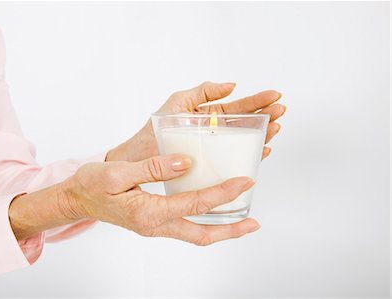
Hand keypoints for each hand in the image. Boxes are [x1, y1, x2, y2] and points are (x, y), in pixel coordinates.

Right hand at [60, 154, 259, 245]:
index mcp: (148, 212)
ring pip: (196, 235)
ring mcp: (155, 227)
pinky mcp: (154, 222)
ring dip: (221, 230)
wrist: (77, 199)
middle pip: (202, 235)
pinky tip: (213, 209)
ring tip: (243, 221)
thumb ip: (153, 167)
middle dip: (231, 231)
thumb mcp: (119, 172)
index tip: (245, 180)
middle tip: (254, 223)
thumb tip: (185, 162)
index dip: (223, 192)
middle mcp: (155, 225)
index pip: (195, 204)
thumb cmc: (92, 185)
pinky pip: (186, 227)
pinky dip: (205, 222)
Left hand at [106, 81, 285, 161]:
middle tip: (281, 111)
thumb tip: (231, 85)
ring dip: (263, 134)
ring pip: (244, 141)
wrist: (139, 158)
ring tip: (276, 128)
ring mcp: (214, 149)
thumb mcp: (178, 102)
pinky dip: (250, 155)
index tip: (275, 95)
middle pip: (245, 123)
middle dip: (265, 116)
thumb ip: (202, 90)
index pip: (237, 107)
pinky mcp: (211, 166)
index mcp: (208, 116)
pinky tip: (262, 152)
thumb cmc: (155, 130)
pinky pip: (234, 159)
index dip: (257, 101)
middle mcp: (214, 132)